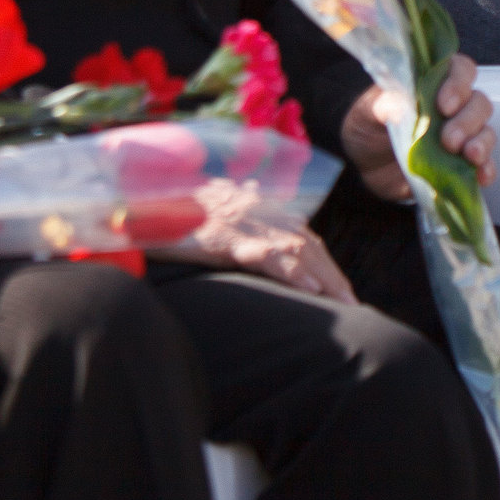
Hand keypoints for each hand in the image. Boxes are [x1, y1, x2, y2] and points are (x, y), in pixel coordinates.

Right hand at [158, 191, 359, 302]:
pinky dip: (291, 271)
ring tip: (344, 303)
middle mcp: (259, 212)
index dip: (326, 263)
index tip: (343, 291)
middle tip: (354, 305)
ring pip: (296, 250)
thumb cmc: (178, 209)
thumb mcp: (215, 209)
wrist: (145, 199)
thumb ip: (239, 210)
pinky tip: (309, 288)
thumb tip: (253, 193)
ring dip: (323, 277)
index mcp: (259, 208)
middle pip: (308, 245)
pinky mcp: (227, 238)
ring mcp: (245, 224)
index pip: (304, 237)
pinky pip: (266, 255)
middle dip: (334, 276)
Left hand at [340, 55, 496, 201]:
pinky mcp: (462, 165)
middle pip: (479, 102)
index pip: (460, 70)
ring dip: (482, 143)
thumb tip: (404, 106)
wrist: (362, 167)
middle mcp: (454, 106)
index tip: (444, 104)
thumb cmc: (368, 127)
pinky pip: (485, 165)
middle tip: (449, 139)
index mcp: (433, 83)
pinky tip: (481, 175)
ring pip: (486, 131)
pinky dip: (487, 169)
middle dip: (468, 120)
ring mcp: (461, 136)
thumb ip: (386, 103)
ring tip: (469, 156)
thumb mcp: (368, 110)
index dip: (459, 83)